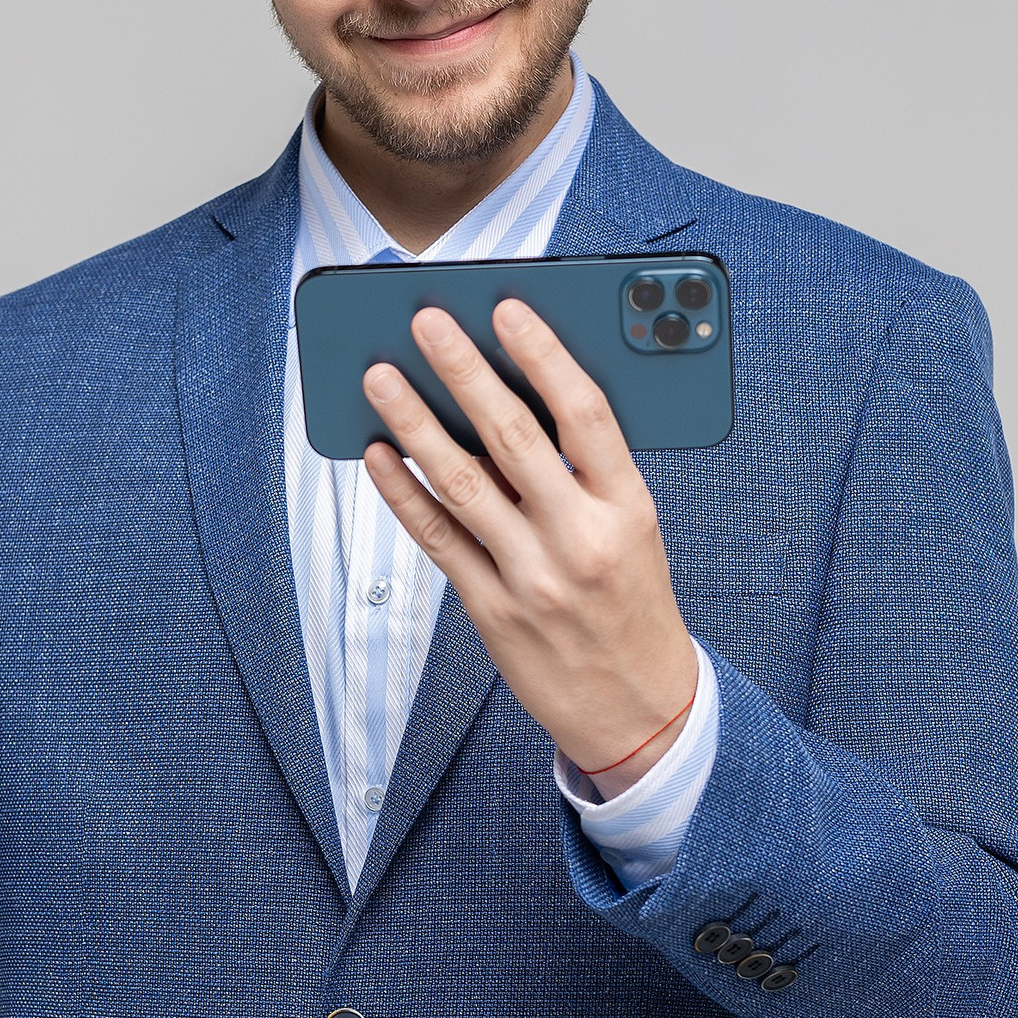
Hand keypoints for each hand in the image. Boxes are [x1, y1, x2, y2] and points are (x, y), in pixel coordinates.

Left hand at [362, 302, 696, 795]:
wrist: (639, 709)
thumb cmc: (633, 602)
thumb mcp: (635, 529)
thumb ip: (589, 471)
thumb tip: (517, 396)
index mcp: (628, 508)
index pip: (586, 414)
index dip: (544, 354)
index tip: (508, 309)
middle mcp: (580, 539)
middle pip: (514, 438)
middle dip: (464, 372)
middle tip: (425, 322)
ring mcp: (532, 578)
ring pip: (462, 484)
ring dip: (416, 424)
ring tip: (381, 377)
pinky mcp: (492, 611)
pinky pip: (437, 539)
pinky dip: (403, 493)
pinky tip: (378, 454)